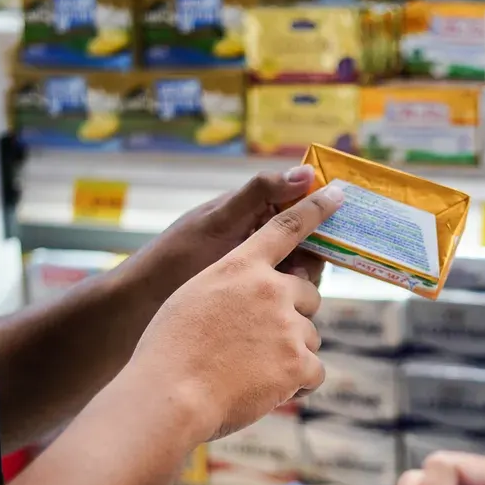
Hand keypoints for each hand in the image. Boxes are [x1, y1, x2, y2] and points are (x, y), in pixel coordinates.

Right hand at [128, 185, 342, 442]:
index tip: (337, 194)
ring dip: (290, 353)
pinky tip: (268, 391)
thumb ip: (230, 288)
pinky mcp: (298, 363)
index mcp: (240, 266)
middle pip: (308, 294)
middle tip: (260, 341)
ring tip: (251, 371)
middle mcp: (270, 289)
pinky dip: (296, 384)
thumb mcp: (192, 297)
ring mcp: (287, 326)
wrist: (170, 395)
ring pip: (309, 336)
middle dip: (293, 315)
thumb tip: (253, 298)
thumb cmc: (169, 351)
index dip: (315, 208)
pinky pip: (314, 371)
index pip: (286, 228)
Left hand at [129, 165, 325, 299]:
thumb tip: (307, 172)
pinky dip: (292, 304)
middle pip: (311, 244)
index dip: (323, 209)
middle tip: (297, 269)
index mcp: (253, 212)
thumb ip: (260, 194)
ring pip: (303, 275)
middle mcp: (260, 240)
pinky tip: (282, 313)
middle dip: (315, 255)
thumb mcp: (219, 220)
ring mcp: (259, 273)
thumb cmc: (175, 257)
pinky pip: (288, 300)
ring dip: (302, 283)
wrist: (141, 307)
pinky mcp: (256, 302)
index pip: (302, 204)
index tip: (343, 216)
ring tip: (283, 292)